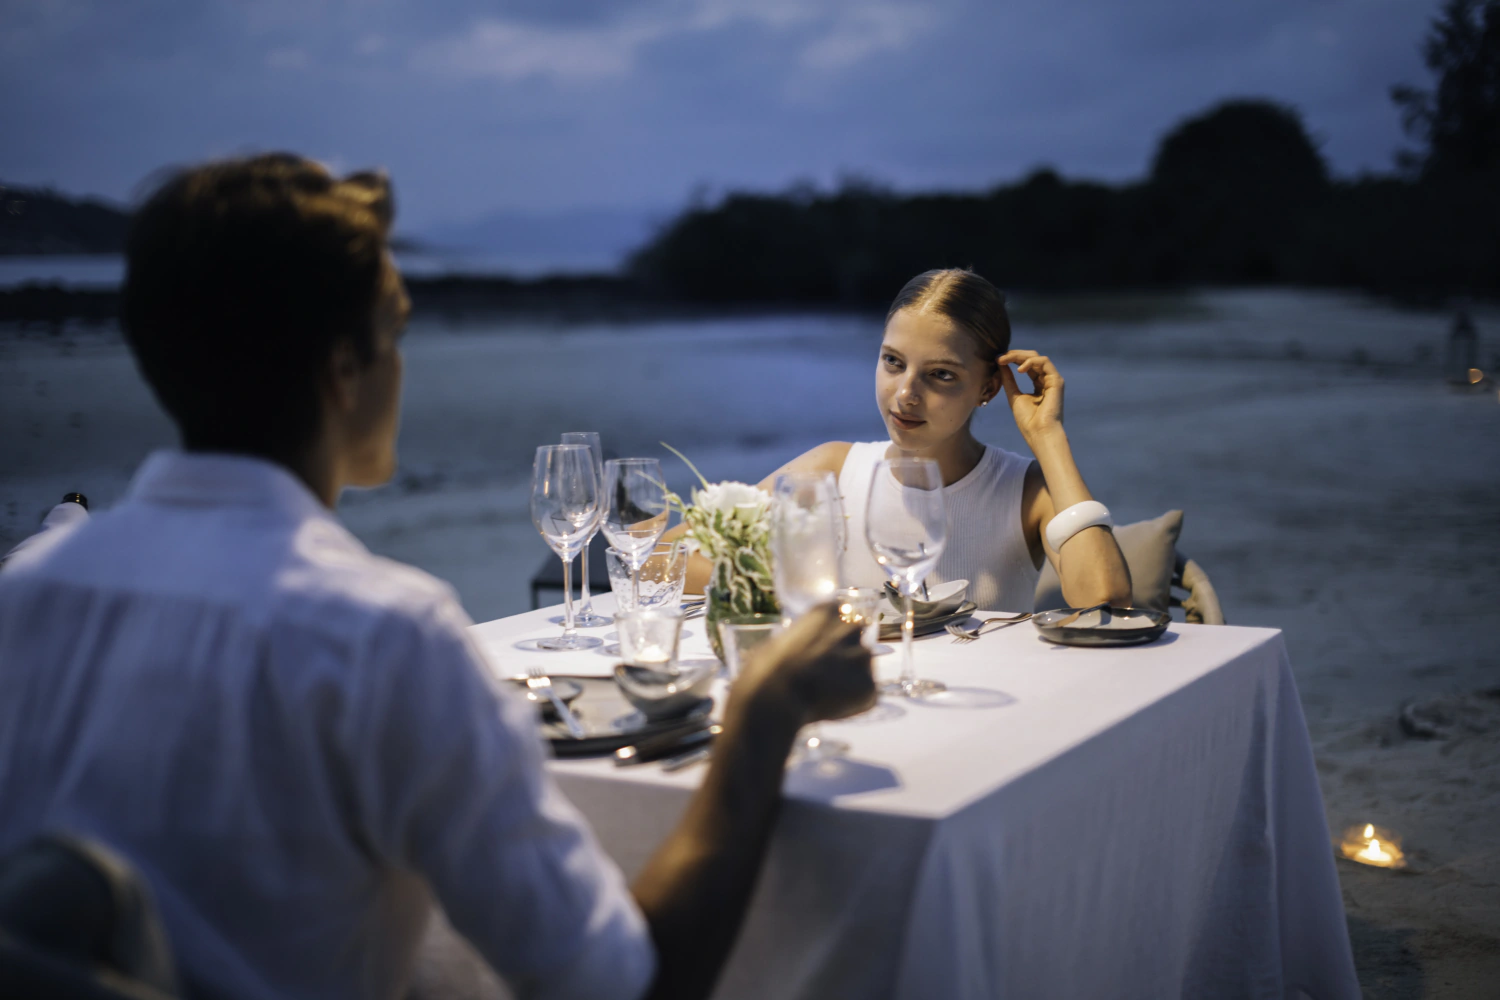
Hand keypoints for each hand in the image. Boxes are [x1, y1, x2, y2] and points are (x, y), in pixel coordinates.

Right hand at [732, 603, 874, 726]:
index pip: (843, 616)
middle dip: (846, 655)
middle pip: (857, 640)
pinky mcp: (869, 685)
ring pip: (863, 669)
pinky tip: (828, 707)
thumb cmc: (766, 669)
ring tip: (821, 695)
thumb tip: (807, 654)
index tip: (820, 651)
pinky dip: (852, 705)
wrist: (774, 695)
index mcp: (829, 610)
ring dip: (849, 681)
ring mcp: (864, 656)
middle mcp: (852, 627)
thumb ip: (806, 641)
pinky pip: (865, 697)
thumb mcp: (783, 640)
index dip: (832, 637)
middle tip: (825, 675)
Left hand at [997, 349, 1064, 443]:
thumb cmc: (1027, 420)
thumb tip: (1000, 363)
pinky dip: (1031, 362)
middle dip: (1014, 355)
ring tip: (1006, 360)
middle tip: (1000, 357)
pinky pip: (1045, 362)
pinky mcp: (1056, 380)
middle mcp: (1046, 380)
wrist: (1039, 433)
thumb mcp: (1013, 395)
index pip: (1026, 365)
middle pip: (1031, 358)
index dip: (1012, 359)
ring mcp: (1052, 380)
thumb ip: (1008, 379)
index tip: (997, 360)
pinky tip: (1019, 369)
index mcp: (1038, 384)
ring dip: (1020, 356)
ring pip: (1037, 357)